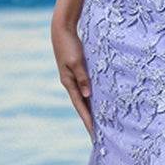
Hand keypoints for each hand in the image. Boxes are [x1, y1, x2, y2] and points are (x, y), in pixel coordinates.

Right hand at [51, 19, 92, 138]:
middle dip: (90, 121)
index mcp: (69, 83)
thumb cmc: (69, 44)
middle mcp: (71, 83)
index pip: (81, 107)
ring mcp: (74, 78)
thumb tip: (88, 95)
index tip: (95, 135)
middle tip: (99, 136)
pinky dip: (93, 97)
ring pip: (85, 98)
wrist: (62, 29)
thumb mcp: (77, 61)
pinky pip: (88, 88)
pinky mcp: (79, 71)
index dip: (88, 121)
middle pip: (83, 106)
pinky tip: (100, 102)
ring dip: (92, 110)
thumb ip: (82, 78)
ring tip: (101, 123)